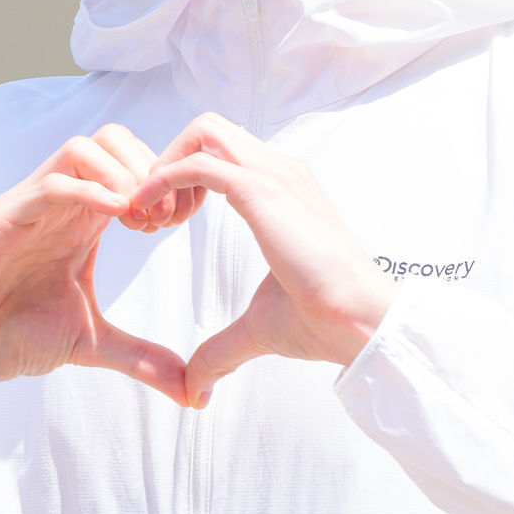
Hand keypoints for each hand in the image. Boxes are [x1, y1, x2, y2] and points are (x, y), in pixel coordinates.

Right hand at [0, 123, 193, 403]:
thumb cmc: (7, 334)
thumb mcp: (89, 342)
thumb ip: (141, 358)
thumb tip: (194, 392)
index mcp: (83, 218)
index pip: (134, 164)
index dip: (166, 182)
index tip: (180, 220)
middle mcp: (60, 202)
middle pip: (115, 139)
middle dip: (150, 170)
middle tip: (162, 219)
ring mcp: (30, 205)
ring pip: (83, 148)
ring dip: (122, 173)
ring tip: (138, 219)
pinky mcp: (2, 219)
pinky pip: (48, 184)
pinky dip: (86, 188)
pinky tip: (115, 214)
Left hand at [127, 112, 394, 407]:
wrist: (361, 322)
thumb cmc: (324, 321)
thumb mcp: (259, 327)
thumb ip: (222, 348)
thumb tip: (195, 387)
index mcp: (283, 186)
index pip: (223, 150)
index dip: (185, 177)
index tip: (165, 223)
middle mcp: (279, 169)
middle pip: (208, 127)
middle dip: (170, 159)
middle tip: (155, 214)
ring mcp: (274, 173)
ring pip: (202, 131)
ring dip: (166, 166)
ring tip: (153, 218)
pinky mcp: (262, 190)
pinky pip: (198, 163)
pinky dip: (164, 181)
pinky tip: (151, 217)